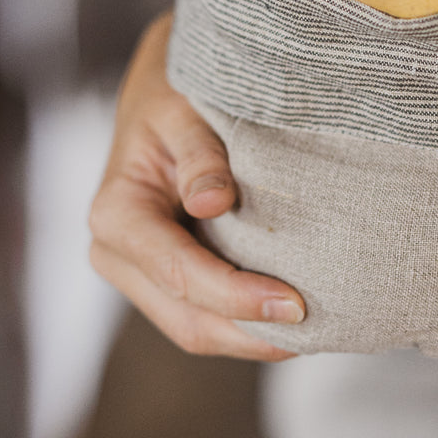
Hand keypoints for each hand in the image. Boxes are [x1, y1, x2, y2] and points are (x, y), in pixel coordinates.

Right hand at [89, 12, 303, 359]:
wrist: (162, 100)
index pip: (180, 273)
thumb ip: (199, 154)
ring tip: (316, 331)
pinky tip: (294, 319)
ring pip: (198, 331)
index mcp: (117, 213)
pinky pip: (207, 317)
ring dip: (254, 338)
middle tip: (320, 327)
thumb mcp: (185, 112)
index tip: (296, 303)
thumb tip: (211, 201)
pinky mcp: (166, 280)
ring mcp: (139, 274)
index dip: (238, 296)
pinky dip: (249, 325)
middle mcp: (117, 254)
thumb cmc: (178, 99)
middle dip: (252, 332)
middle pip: (189, 320)